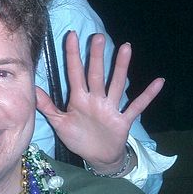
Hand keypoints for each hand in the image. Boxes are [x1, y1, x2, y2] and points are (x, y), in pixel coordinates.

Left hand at [35, 31, 163, 174]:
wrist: (97, 158)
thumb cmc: (78, 137)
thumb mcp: (60, 123)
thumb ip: (47, 106)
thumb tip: (32, 89)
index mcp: (79, 98)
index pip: (75, 73)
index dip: (73, 55)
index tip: (71, 35)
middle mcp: (95, 99)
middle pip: (96, 74)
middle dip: (96, 56)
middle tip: (98, 36)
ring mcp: (110, 108)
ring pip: (116, 84)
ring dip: (121, 67)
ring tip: (126, 48)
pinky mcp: (123, 120)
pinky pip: (137, 106)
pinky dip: (148, 95)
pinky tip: (159, 82)